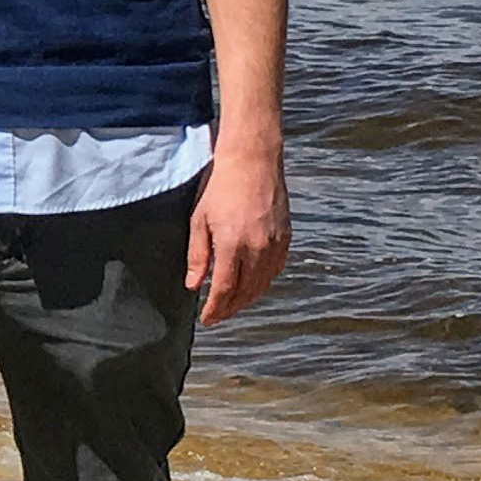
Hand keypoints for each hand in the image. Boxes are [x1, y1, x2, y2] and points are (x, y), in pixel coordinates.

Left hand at [186, 147, 290, 324]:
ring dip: (248, 299)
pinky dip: (263, 282)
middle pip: (246, 292)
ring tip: (232, 305)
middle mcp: (258, 248)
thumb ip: (197, 256)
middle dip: (231, 308)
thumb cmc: (220, 186)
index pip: (225, 290)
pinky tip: (252, 284)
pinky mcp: (286, 236)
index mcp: (233, 245)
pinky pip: (276, 269)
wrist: (252, 161)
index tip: (207, 319)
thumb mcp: (199, 220)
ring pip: (264, 284)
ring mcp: (276, 243)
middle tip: (217, 316)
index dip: (216, 309)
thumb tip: (194, 285)